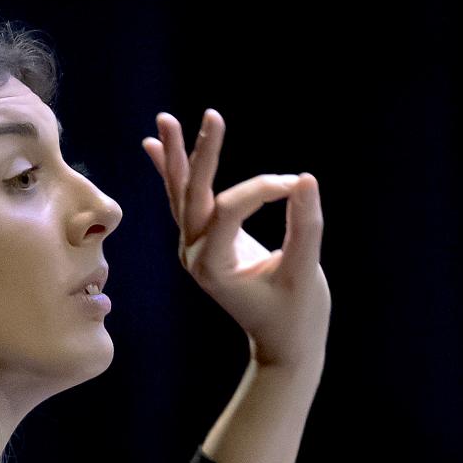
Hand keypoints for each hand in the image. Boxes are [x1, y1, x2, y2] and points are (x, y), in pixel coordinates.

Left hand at [141, 109, 329, 370]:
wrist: (285, 346)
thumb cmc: (298, 314)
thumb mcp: (305, 273)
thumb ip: (305, 227)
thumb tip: (305, 180)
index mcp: (214, 265)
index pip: (230, 208)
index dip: (265, 190)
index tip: (297, 187)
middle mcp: (196, 254)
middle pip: (192, 194)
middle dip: (201, 153)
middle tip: (211, 116)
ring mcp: (195, 249)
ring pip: (182, 195)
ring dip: (176, 157)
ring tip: (164, 121)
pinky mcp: (205, 244)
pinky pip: (186, 204)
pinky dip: (174, 175)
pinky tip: (157, 147)